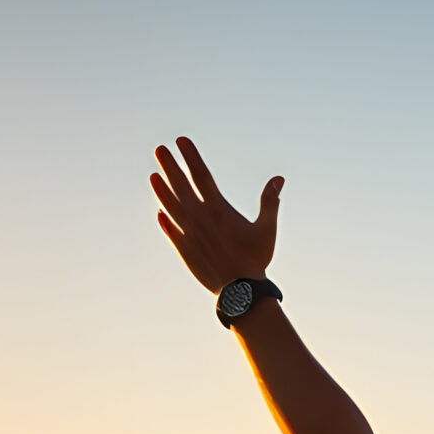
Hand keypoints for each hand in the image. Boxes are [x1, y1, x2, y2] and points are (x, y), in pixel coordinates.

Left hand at [151, 136, 282, 294]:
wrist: (240, 292)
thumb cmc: (256, 259)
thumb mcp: (267, 228)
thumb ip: (270, 201)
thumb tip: (279, 178)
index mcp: (219, 209)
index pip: (201, 176)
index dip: (191, 157)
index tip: (181, 141)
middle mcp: (200, 218)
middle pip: (180, 186)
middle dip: (170, 166)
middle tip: (159, 150)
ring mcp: (189, 233)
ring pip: (171, 206)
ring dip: (161, 190)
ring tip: (153, 175)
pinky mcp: (184, 250)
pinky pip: (171, 231)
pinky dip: (165, 220)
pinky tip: (159, 212)